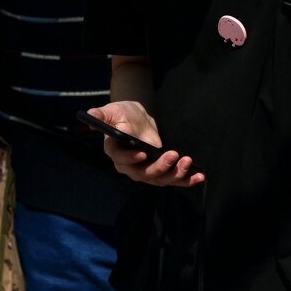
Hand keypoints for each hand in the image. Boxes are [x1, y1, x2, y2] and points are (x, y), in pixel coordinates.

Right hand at [89, 103, 204, 187]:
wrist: (135, 118)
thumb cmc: (122, 114)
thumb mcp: (112, 111)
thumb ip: (101, 115)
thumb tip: (91, 116)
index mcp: (115, 152)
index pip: (122, 159)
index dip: (131, 159)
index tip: (143, 153)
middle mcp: (129, 166)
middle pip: (143, 174)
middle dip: (159, 168)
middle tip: (172, 155)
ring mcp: (145, 170)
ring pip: (159, 179)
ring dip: (175, 174)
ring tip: (187, 162)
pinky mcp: (160, 171)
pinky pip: (172, 179)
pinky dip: (186, 180)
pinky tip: (199, 176)